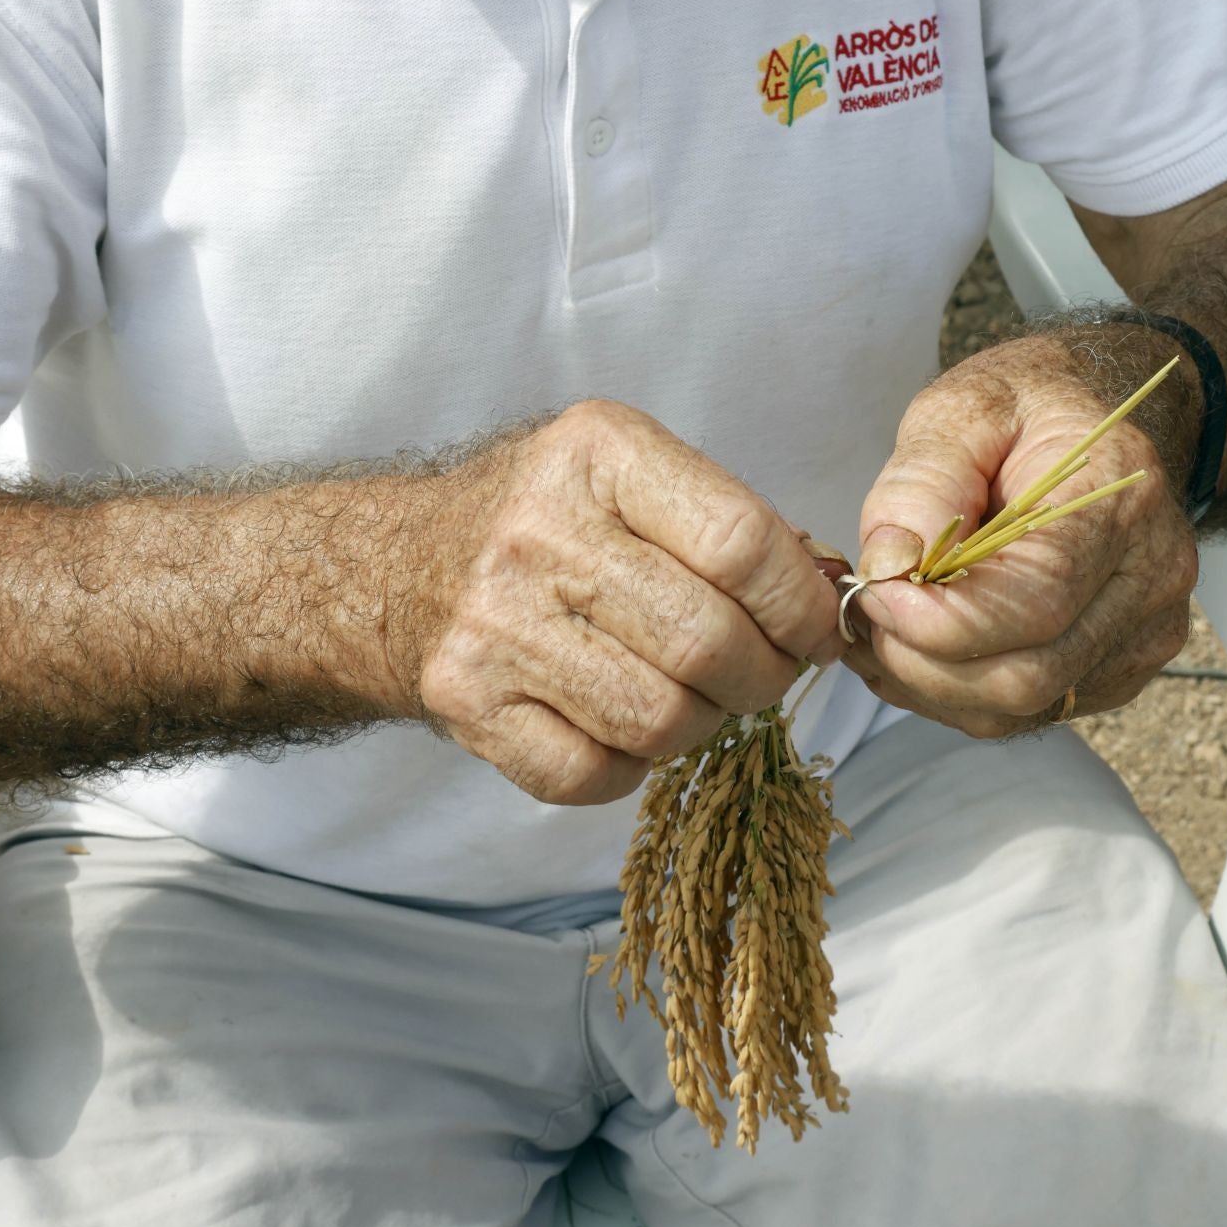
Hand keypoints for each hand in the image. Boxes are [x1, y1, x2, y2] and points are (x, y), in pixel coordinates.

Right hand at [407, 402, 841, 804]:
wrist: (394, 565)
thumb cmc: (544, 517)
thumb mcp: (630, 472)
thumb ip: (729, 521)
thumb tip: (831, 590)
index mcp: (598, 452)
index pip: (740, 541)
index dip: (800, 602)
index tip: (816, 628)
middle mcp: (538, 532)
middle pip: (708, 641)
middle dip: (764, 674)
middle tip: (764, 671)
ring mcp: (496, 624)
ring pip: (661, 718)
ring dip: (702, 722)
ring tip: (691, 694)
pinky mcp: (468, 703)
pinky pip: (594, 773)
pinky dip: (628, 765)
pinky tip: (619, 721)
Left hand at [847, 341, 1198, 738]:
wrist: (1089, 419)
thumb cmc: (1023, 407)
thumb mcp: (962, 407)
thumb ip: (922, 480)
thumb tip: (890, 564)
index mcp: (1118, 499)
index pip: (1035, 603)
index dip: (939, 619)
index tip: (873, 593)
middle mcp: (1149, 579)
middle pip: (1027, 676)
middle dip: (921, 660)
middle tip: (863, 613)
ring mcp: (1143, 634)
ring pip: (1021, 708)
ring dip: (930, 684)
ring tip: (879, 628)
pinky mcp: (1119, 667)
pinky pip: (1028, 711)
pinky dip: (956, 692)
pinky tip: (917, 644)